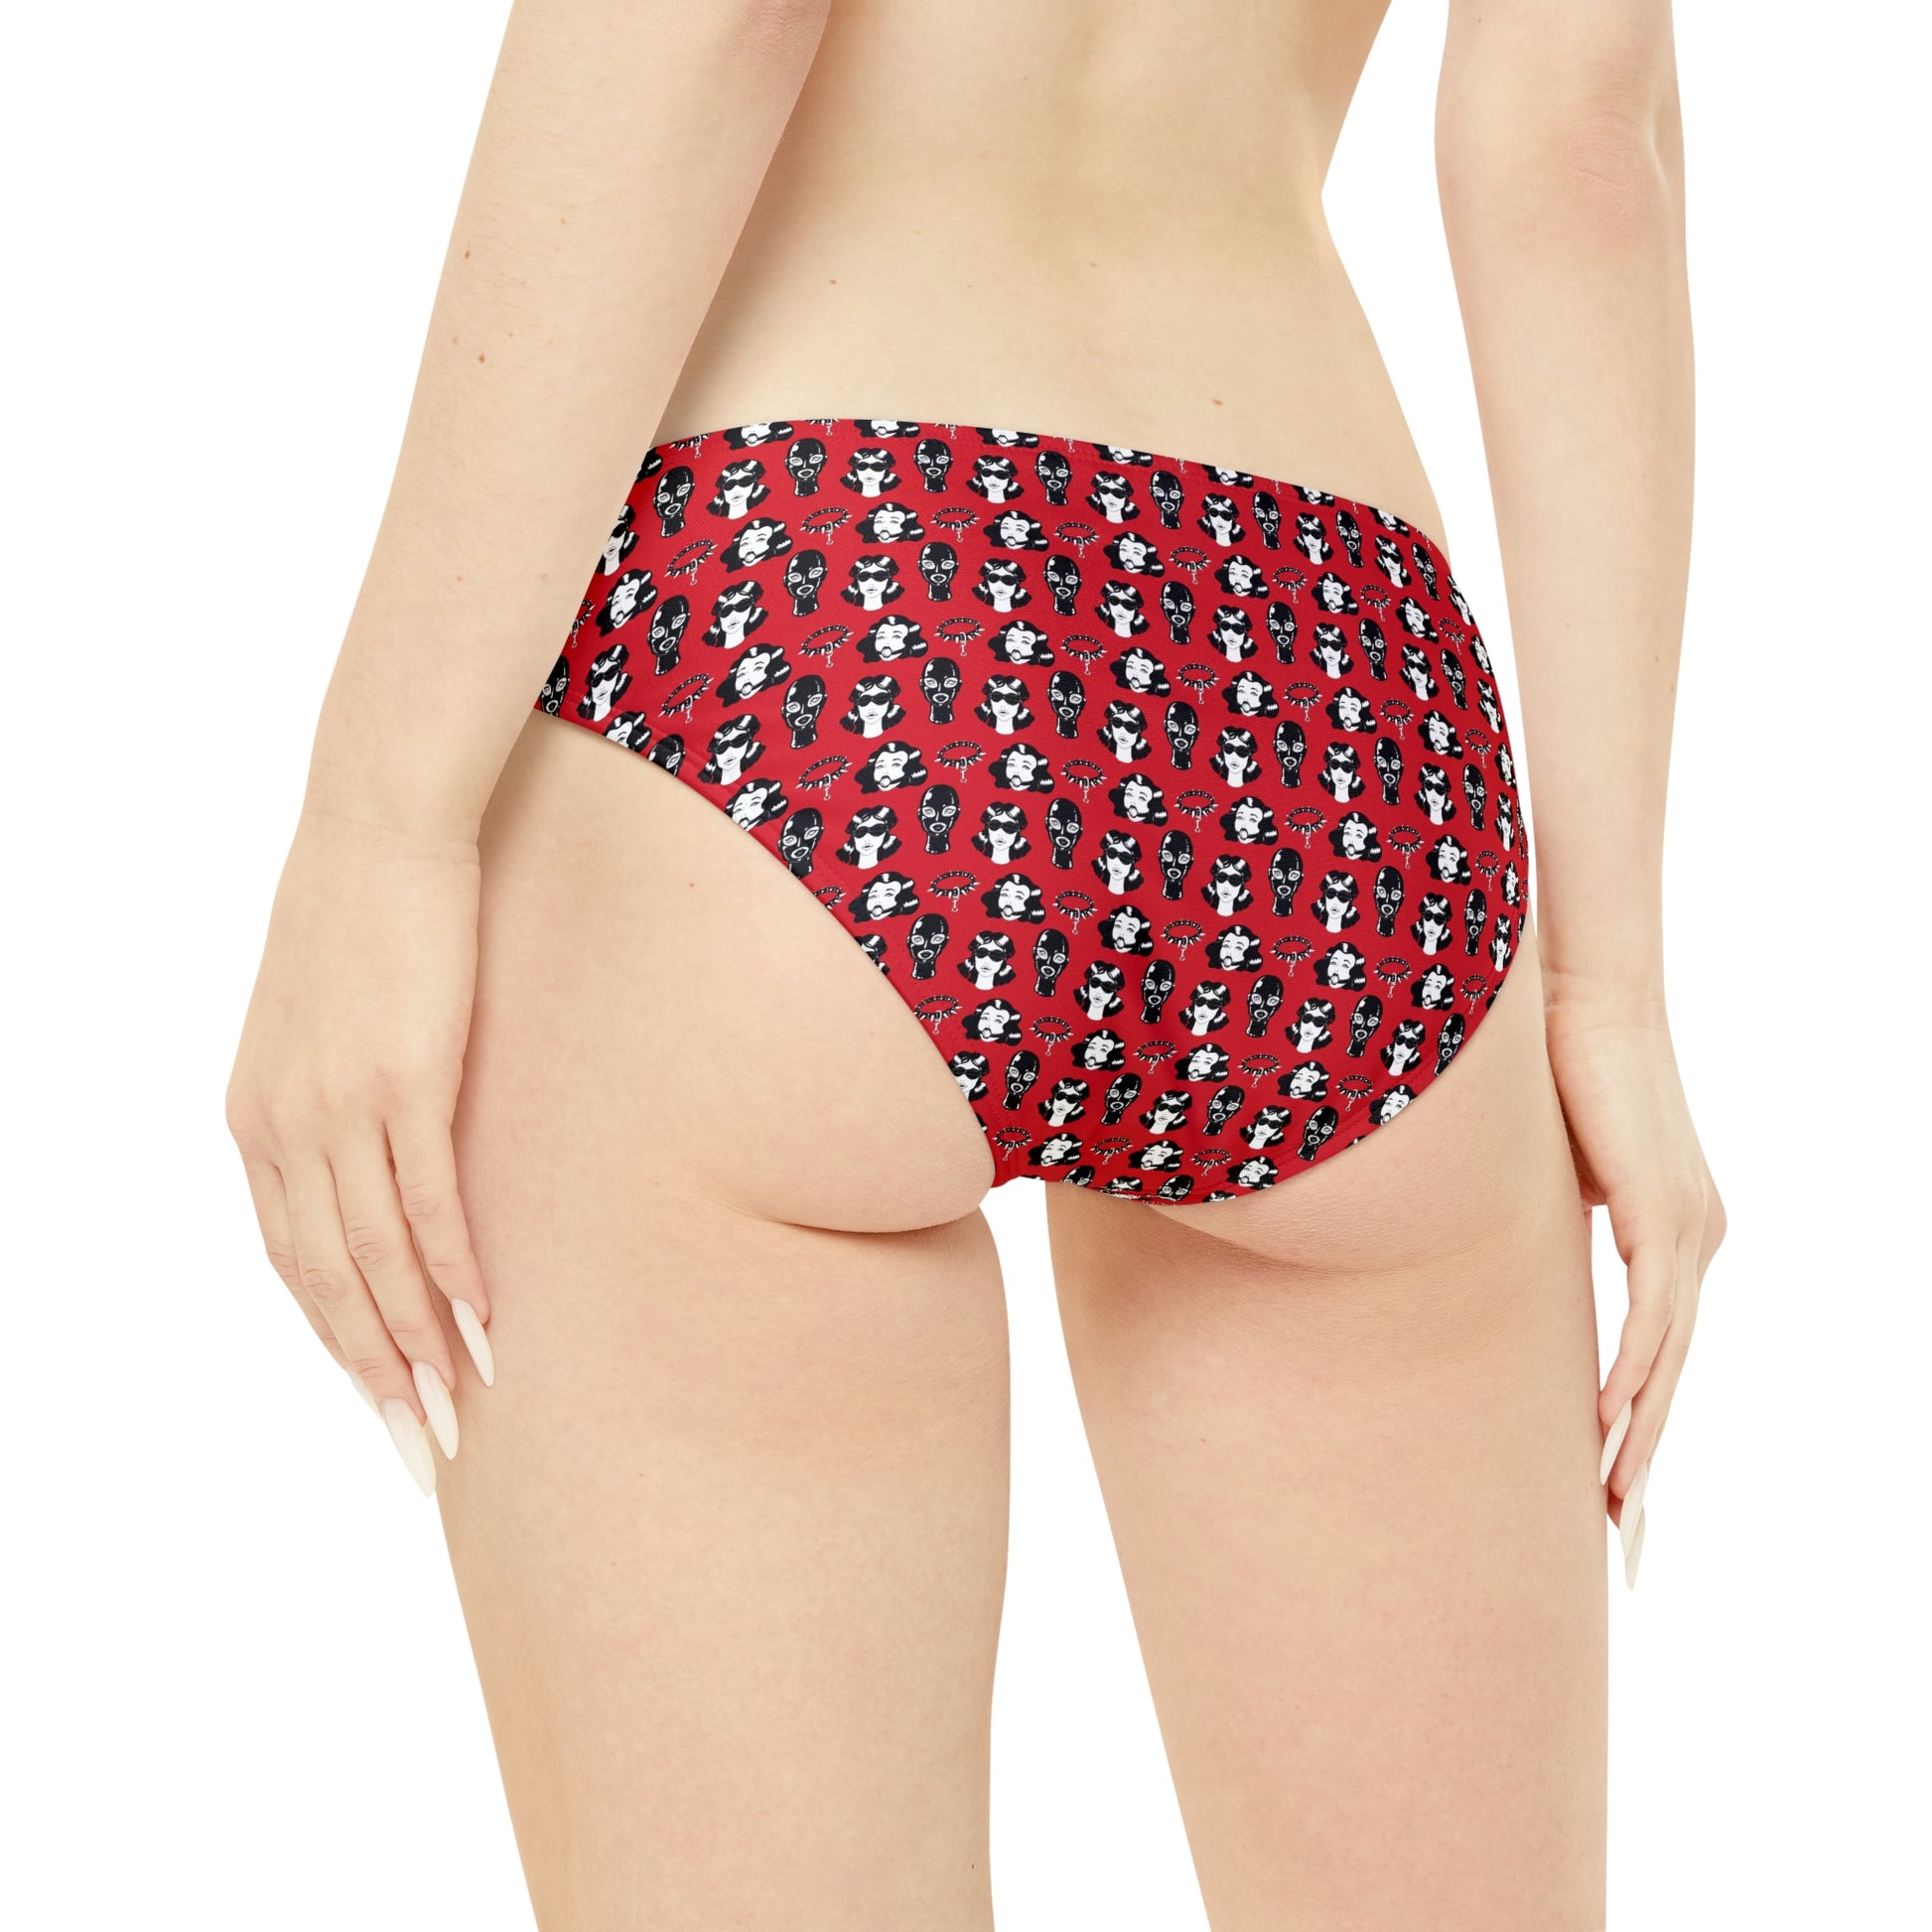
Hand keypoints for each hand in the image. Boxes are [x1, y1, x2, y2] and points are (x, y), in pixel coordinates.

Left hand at [226, 805, 493, 1494]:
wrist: (379, 826)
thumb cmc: (361, 917)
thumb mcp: (323, 1023)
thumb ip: (334, 1101)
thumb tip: (376, 1159)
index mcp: (257, 1120)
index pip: (293, 1262)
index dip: (339, 1341)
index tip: (383, 1400)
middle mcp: (286, 1127)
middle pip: (327, 1282)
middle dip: (375, 1375)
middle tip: (423, 1450)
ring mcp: (342, 1105)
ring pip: (376, 1256)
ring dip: (420, 1343)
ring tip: (462, 1409)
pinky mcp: (407, 1079)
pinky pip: (428, 1200)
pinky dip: (455, 1270)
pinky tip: (485, 1319)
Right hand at [1543, 982, 1725, 1585]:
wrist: (1581, 993)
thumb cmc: (1551, 1067)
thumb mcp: (1544, 1171)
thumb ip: (1544, 1225)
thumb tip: (1495, 1262)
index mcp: (1670, 1230)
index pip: (1656, 1347)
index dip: (1636, 1420)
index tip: (1612, 1487)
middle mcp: (1695, 1239)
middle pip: (1671, 1372)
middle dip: (1646, 1459)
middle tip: (1626, 1536)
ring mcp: (1688, 1230)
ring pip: (1668, 1360)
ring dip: (1641, 1438)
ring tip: (1614, 1507)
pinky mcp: (1665, 1215)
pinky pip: (1654, 1318)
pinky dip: (1635, 1377)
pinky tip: (1610, 1427)